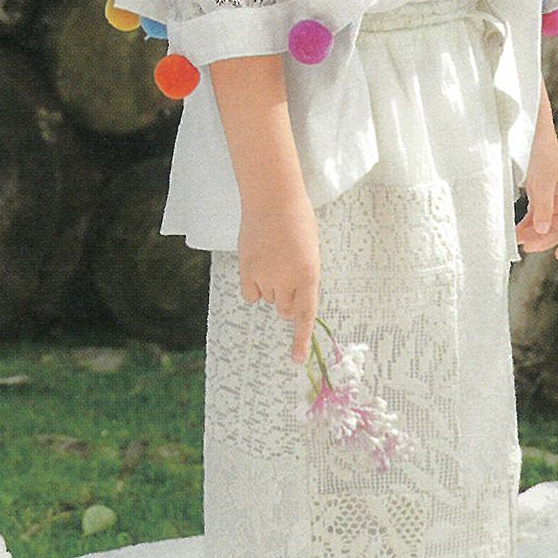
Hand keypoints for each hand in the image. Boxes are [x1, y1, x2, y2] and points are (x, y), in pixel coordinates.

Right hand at [238, 191, 320, 363]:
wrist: (272, 199)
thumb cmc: (298, 222)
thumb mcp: (311, 253)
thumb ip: (304, 279)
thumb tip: (291, 301)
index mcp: (309, 276)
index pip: (306, 315)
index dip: (301, 340)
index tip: (297, 359)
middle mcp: (287, 280)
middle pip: (286, 310)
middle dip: (289, 301)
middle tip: (288, 277)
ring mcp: (265, 276)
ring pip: (269, 300)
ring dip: (272, 289)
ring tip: (274, 261)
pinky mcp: (246, 270)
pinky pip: (250, 295)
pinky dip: (254, 287)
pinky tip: (257, 266)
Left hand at [516, 84, 557, 259]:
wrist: (530, 131)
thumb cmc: (540, 152)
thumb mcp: (541, 181)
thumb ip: (542, 207)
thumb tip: (542, 231)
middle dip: (544, 240)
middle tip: (526, 247)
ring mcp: (549, 197)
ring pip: (544, 224)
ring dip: (533, 235)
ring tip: (517, 240)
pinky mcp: (538, 194)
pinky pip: (535, 216)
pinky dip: (526, 225)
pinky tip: (516, 231)